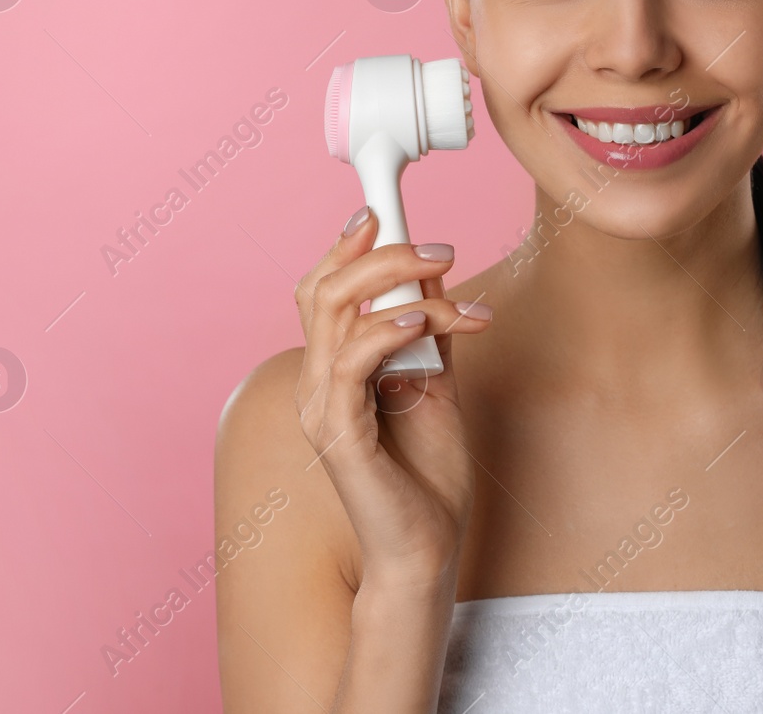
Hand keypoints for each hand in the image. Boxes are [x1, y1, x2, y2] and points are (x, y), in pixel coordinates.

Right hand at [293, 206, 489, 592]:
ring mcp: (320, 408)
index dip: (344, 247)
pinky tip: (422, 321)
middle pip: (321, 289)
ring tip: (446, 281)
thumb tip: (433, 277)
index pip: (321, 292)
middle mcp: (317, 384)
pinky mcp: (337, 434)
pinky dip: (385, 331)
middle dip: (379, 253)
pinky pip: (349, 363)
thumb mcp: (437, 386)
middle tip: (436, 247)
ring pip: (333, 313)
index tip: (381, 212)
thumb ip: (429, 335)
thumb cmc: (428, 476)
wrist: (428, 550)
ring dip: (396, 284)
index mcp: (333, 371)